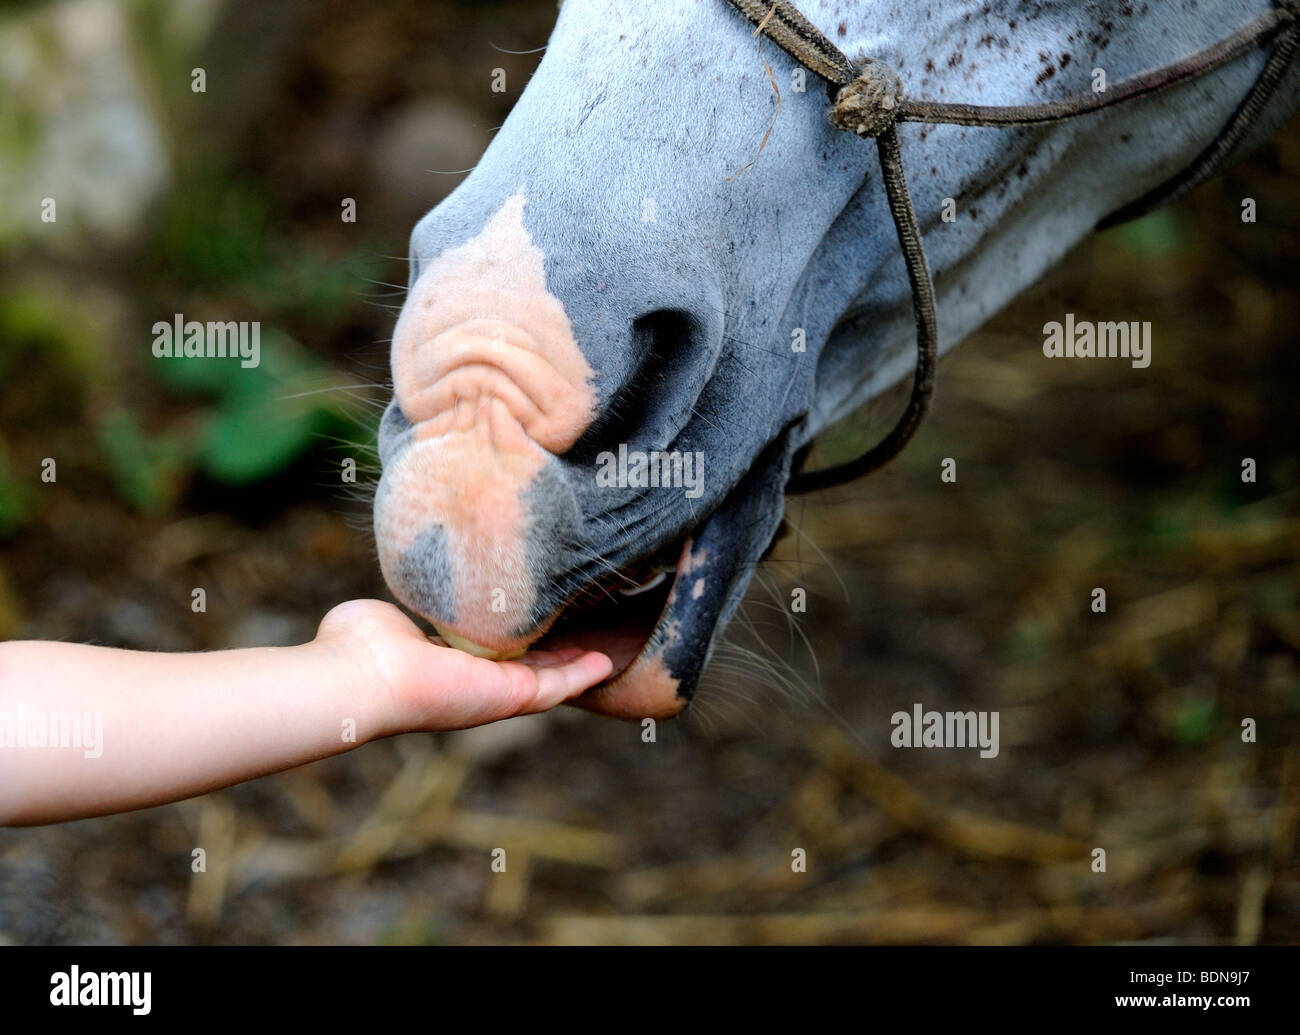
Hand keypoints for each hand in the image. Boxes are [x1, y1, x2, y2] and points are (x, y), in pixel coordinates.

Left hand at [313, 600, 612, 733]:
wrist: (357, 676)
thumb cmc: (357, 648)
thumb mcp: (391, 615)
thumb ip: (411, 605)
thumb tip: (418, 588)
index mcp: (446, 665)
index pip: (489, 654)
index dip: (515, 640)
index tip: (535, 621)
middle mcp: (472, 683)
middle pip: (524, 670)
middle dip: (554, 656)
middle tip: (581, 637)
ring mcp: (492, 692)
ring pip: (547, 681)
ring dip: (575, 668)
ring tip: (604, 653)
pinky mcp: (508, 696)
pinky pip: (555, 687)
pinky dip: (581, 676)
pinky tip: (604, 662)